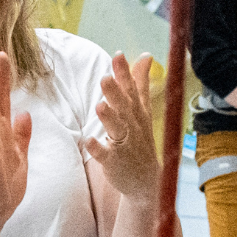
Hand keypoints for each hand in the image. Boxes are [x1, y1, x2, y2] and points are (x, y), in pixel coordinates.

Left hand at [84, 52, 161, 200]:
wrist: (146, 180)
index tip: (118, 55)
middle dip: (115, 93)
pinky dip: (98, 149)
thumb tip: (146, 55)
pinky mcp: (115, 162)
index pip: (132, 89)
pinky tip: (89, 141)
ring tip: (100, 106)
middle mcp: (133, 125)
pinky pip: (105, 155)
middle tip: (105, 78)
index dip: (125, 73)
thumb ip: (140, 82)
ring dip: (109, 118)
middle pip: (124, 107)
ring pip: (117, 128)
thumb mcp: (143, 110)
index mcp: (137, 111)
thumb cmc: (141, 140)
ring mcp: (125, 144)